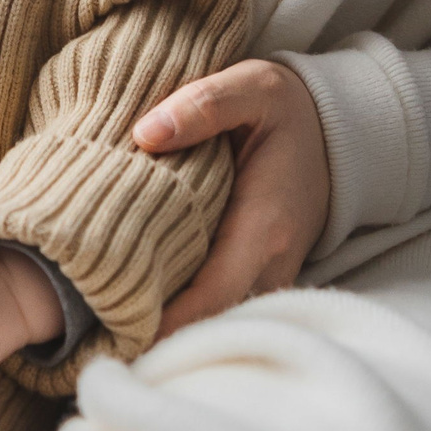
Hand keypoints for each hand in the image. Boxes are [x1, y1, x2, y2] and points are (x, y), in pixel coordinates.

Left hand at [133, 58, 331, 338]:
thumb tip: (145, 134)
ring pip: (217, 322)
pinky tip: (138, 312)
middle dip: (158, 338)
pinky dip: (186, 317)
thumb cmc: (287, 109)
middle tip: (95, 345)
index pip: (214, 293)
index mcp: (265, 225)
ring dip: (170, 332)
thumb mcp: (254, 86)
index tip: (118, 332)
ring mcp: (269, 276)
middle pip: (212, 322)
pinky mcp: (260, 277)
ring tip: (107, 335)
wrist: (335, 131)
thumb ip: (204, 104)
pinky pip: (223, 309)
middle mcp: (272, 263)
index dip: (168, 323)